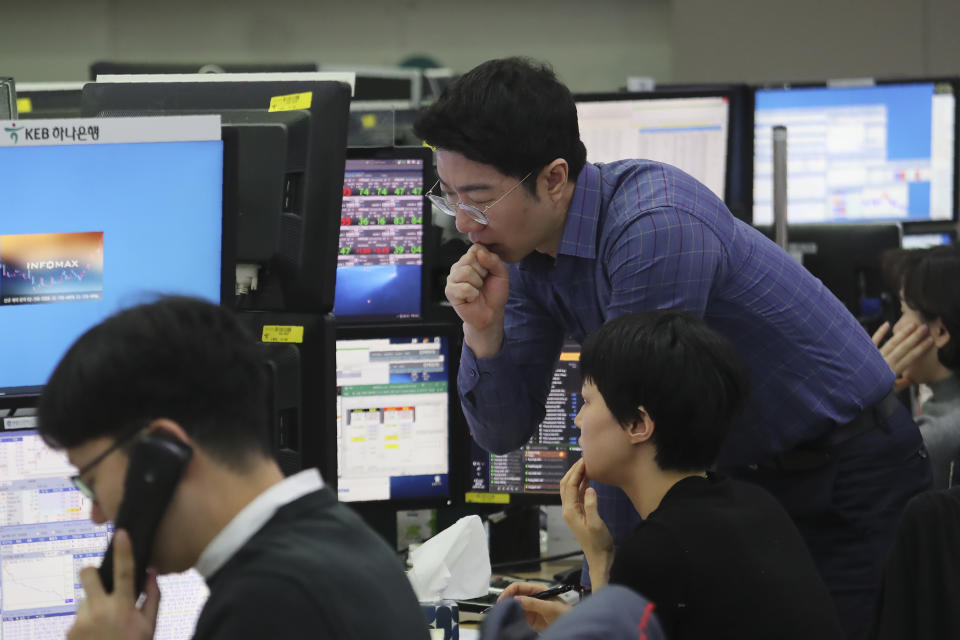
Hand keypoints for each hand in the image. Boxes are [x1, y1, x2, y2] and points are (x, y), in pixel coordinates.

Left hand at [68, 529, 160, 639]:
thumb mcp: (150, 626)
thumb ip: (152, 597)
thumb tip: (152, 572)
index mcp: (123, 607)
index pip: (124, 572)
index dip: (123, 551)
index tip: (121, 533)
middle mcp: (100, 611)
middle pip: (87, 575)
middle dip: (91, 573)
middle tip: (100, 582)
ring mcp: (82, 621)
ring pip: (85, 599)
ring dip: (94, 606)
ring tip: (105, 625)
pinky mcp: (70, 632)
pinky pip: (79, 618)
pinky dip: (87, 623)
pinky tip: (97, 635)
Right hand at [444, 244, 509, 357]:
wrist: (491, 314)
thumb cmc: (495, 294)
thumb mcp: (501, 274)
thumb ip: (494, 260)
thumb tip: (479, 252)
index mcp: (470, 260)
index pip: (476, 248)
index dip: (486, 260)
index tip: (489, 272)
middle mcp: (459, 267)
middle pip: (470, 258)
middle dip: (482, 272)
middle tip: (483, 283)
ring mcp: (452, 279)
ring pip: (465, 272)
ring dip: (477, 284)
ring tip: (477, 290)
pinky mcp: (450, 291)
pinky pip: (463, 287)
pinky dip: (472, 294)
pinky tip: (472, 298)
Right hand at [498, 582, 571, 630]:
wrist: (571, 627)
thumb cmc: (565, 613)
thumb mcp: (550, 607)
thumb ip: (534, 603)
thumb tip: (517, 600)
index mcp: (537, 590)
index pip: (518, 586)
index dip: (509, 591)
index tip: (502, 600)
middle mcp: (532, 598)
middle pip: (514, 596)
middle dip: (506, 601)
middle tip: (500, 609)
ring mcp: (530, 609)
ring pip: (514, 607)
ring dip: (509, 610)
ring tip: (503, 615)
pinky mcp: (530, 619)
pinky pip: (518, 617)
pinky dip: (512, 618)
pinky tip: (510, 621)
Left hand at [560, 459, 612, 587]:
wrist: (600, 557)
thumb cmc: (598, 542)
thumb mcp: (596, 524)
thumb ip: (591, 505)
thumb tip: (588, 487)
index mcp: (570, 511)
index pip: (569, 485)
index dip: (576, 471)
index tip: (585, 460)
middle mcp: (568, 509)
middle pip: (566, 484)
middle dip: (573, 470)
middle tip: (584, 459)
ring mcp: (573, 511)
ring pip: (570, 488)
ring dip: (576, 476)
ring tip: (586, 465)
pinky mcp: (580, 513)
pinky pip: (577, 494)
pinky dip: (581, 484)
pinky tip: (589, 478)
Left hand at [872, 321, 932, 391]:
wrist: (852, 389)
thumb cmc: (870, 391)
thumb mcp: (888, 391)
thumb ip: (900, 384)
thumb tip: (910, 380)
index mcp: (892, 371)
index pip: (910, 358)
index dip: (920, 349)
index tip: (930, 340)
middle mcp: (885, 362)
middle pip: (902, 348)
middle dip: (914, 337)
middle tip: (924, 328)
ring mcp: (875, 356)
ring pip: (891, 343)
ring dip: (902, 334)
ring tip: (911, 325)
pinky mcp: (865, 353)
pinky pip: (873, 341)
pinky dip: (879, 333)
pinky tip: (886, 324)